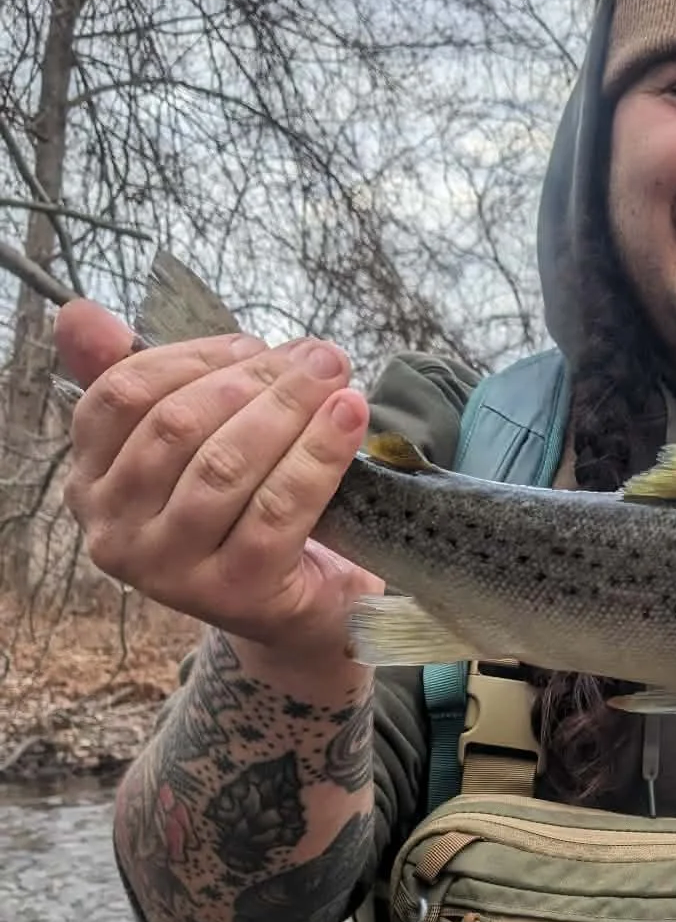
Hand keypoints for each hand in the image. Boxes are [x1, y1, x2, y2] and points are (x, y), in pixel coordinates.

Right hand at [57, 297, 380, 668]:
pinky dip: (319, 454)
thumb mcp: (195, 446)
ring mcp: (168, 570)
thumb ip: (145, 381)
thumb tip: (81, 313)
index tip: (255, 346)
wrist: (300, 608)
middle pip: (178, 426)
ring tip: (336, 379)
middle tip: (318, 358)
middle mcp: (114, 531)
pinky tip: (348, 418)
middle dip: (255, 379)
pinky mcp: (232, 594)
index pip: (122, 395)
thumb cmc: (244, 512)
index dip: (192, 357)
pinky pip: (277, 509)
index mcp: (91, 482)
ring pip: (225, 465)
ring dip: (288, 409)